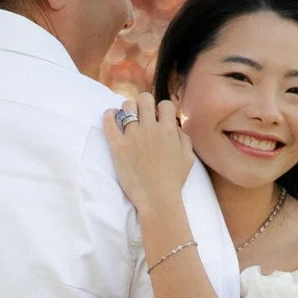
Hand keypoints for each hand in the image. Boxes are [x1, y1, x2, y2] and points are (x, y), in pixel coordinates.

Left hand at [104, 96, 193, 217]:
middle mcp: (150, 128)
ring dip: (127, 109)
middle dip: (144, 104)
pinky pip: (109, 122)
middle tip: (142, 115)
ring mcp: (133, 136)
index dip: (162, 110)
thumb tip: (175, 126)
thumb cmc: (174, 181)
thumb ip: (183, 138)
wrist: (157, 198)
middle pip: (144, 99)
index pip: (165, 104)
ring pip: (127, 106)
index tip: (159, 118)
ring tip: (127, 118)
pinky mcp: (118, 146)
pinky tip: (111, 116)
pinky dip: (109, 115)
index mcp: (169, 130)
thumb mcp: (188, 158)